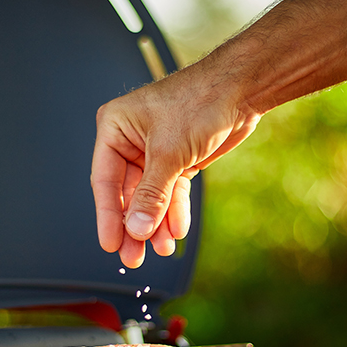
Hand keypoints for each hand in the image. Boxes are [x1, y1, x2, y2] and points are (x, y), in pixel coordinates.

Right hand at [91, 66, 259, 267]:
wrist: (241, 90)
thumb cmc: (200, 100)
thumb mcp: (169, 153)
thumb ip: (151, 194)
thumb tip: (136, 228)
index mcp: (116, 127)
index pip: (105, 180)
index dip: (108, 216)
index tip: (110, 243)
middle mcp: (131, 140)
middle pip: (127, 193)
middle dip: (134, 226)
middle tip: (133, 256)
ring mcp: (155, 152)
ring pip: (151, 197)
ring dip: (156, 224)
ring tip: (160, 248)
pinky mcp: (178, 160)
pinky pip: (171, 193)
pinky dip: (174, 211)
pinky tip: (176, 231)